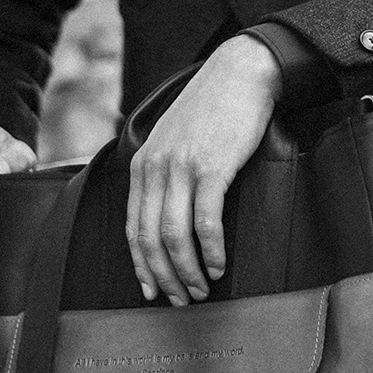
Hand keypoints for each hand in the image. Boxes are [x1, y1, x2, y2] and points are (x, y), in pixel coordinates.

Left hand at [126, 36, 279, 305]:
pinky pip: (205, 221)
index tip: (152, 290)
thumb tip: (168, 217)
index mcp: (143, 164)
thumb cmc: (212, 109)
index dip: (141, 265)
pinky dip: (211, 250)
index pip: (133, 227)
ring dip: (187, 270)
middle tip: (181, 300)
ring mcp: (182, 167)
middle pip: (151, 239)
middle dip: (165, 277)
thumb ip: (164, 172)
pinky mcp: (212, 167)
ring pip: (175, 236)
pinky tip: (219, 264)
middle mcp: (155, 168)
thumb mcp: (174, 139)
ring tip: (200, 289)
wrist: (239, 73)